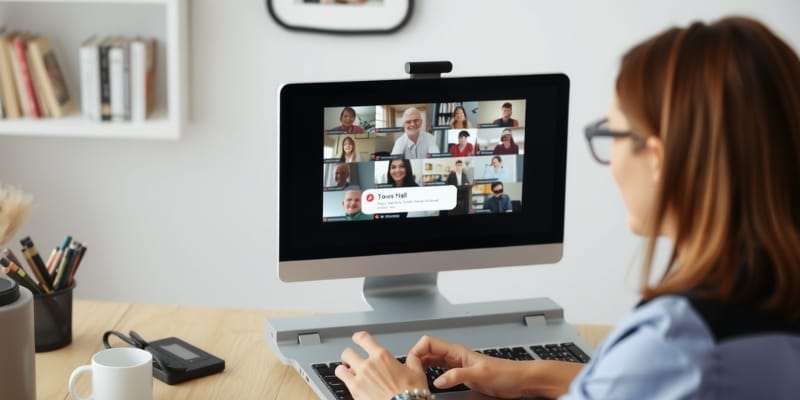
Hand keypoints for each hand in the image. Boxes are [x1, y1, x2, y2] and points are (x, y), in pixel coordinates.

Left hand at [335, 331, 428, 399]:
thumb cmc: (411, 394)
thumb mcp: (417, 373)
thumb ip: (412, 362)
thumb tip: (413, 358)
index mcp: (382, 356)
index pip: (363, 338)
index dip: (358, 337)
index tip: (357, 338)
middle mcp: (368, 365)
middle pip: (348, 353)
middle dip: (349, 355)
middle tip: (351, 359)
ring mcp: (359, 379)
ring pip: (340, 368)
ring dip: (343, 369)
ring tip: (347, 372)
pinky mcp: (354, 392)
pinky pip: (342, 382)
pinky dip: (345, 381)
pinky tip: (350, 383)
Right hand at [409, 335, 579, 398]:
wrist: (520, 380)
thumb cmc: (505, 373)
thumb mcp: (479, 375)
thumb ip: (457, 376)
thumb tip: (437, 381)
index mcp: (457, 352)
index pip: (428, 343)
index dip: (417, 351)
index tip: (412, 365)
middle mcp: (455, 357)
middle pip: (427, 352)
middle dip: (416, 360)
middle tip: (411, 374)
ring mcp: (458, 366)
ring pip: (432, 362)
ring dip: (423, 367)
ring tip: (417, 379)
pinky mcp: (462, 375)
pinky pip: (441, 372)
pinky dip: (432, 375)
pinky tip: (431, 383)